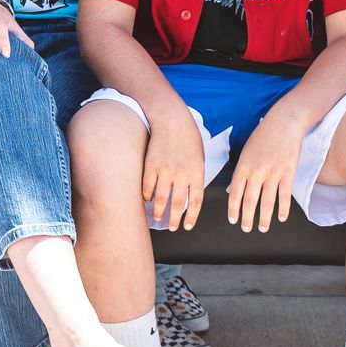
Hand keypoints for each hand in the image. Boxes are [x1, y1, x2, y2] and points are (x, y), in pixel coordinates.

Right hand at [143, 101, 209, 230]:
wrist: (172, 119)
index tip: (187, 226)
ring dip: (158, 211)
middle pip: (177, 204)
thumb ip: (196, 176)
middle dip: (174, 219)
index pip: (196, 201)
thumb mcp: (199, 157)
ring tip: (157, 218)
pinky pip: (147, 187)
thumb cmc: (188, 137)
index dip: (192, 217)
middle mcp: (181, 174)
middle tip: (172, 227)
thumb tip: (191, 195)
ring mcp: (165, 170)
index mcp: (197, 172)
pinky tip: (147, 200)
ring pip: (160, 199)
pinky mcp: (151, 166)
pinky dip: (147, 196)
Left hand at [227, 108, 304, 232]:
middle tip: (246, 229)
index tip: (233, 220)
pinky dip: (283, 208)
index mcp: (243, 165)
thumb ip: (239, 173)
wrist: (285, 122)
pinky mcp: (288, 172)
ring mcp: (273, 172)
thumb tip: (229, 191)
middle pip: (249, 200)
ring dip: (264, 218)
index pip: (234, 192)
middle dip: (246, 217)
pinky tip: (282, 218)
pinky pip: (284, 195)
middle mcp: (256, 170)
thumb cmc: (263, 136)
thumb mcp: (246, 152)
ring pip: (267, 201)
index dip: (233, 208)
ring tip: (262, 228)